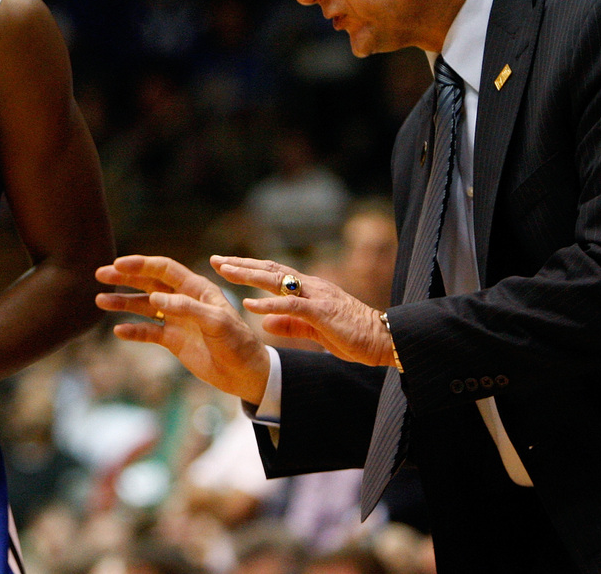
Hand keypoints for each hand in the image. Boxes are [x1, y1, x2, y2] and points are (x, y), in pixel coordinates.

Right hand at [95, 255, 269, 404]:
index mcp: (196, 288)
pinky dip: (133, 330)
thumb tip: (155, 297)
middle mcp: (183, 300)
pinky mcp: (173, 340)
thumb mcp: (216, 322)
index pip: (164, 269)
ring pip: (144, 306)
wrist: (245, 373)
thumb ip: (187, 307)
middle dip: (124, 278)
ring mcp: (177, 320)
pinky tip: (119, 330)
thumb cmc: (237, 342)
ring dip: (123, 302)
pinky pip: (148, 332)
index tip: (118, 264)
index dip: (141, 264)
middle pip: (149, 282)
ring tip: (100, 300)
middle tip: (100, 274)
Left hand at [211, 255, 393, 366]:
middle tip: (216, 260)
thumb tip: (263, 321)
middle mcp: (310, 286)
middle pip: (270, 269)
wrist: (385, 340)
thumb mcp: (315, 330)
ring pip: (277, 280)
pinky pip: (290, 305)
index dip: (249, 267)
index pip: (273, 273)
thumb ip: (289, 324)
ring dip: (249, 275)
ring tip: (225, 272)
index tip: (225, 265)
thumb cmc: (352, 335)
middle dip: (241, 264)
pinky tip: (249, 305)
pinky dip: (269, 304)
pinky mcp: (322, 312)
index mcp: (308, 289)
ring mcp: (316, 296)